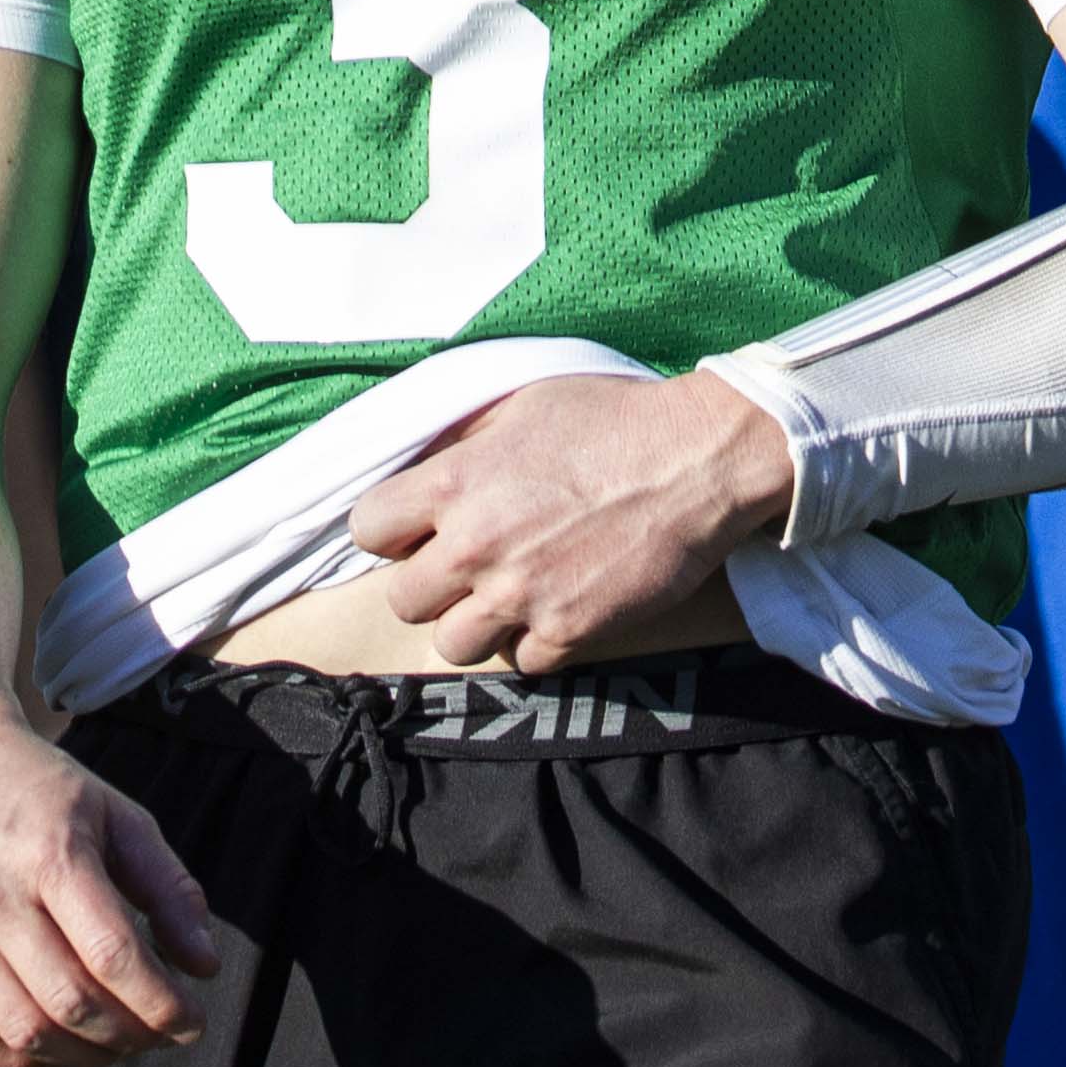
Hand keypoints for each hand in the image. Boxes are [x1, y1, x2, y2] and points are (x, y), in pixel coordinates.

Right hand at [0, 718, 222, 1066]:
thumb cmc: (40, 793)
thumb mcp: (118, 816)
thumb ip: (169, 888)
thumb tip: (204, 967)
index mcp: (48, 855)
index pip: (113, 955)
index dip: (164, 1004)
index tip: (193, 1021)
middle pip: (72, 1002)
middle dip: (133, 1035)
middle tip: (159, 1033)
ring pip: (25, 1032)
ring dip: (86, 1056)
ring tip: (116, 1043)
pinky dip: (22, 1061)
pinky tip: (56, 1046)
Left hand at [347, 371, 793, 671]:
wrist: (699, 459)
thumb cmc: (612, 419)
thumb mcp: (519, 406)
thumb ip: (461, 444)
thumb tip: (423, 464)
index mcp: (451, 484)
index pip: (366, 529)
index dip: (391, 531)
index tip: (419, 528)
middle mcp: (473, 546)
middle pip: (403, 601)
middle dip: (430, 584)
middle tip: (467, 568)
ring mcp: (519, 595)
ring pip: (452, 645)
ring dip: (473, 624)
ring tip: (505, 597)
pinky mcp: (570, 630)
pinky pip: (522, 661)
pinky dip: (535, 643)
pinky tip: (554, 610)